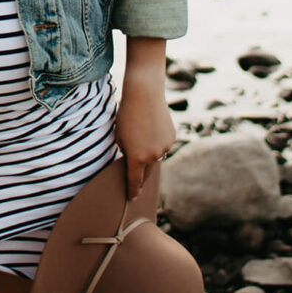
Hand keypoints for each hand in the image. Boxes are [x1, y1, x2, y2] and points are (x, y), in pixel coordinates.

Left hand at [117, 62, 176, 199]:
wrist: (144, 94)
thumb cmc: (127, 114)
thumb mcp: (119, 136)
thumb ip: (126, 152)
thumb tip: (133, 162)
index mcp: (137, 157)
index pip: (134, 181)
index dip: (132, 191)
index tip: (131, 199)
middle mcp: (153, 156)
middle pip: (147, 173)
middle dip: (141, 177)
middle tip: (137, 183)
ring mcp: (164, 147)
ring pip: (155, 158)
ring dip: (149, 155)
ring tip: (141, 140)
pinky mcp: (171, 138)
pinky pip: (162, 146)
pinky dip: (156, 144)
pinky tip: (150, 130)